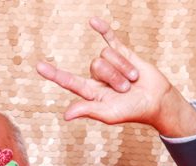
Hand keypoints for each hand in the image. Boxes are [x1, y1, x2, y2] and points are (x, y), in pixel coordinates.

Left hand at [36, 17, 195, 137]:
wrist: (157, 100)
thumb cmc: (133, 111)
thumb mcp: (109, 114)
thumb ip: (88, 110)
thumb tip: (66, 115)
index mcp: (90, 93)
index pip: (69, 81)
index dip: (54, 74)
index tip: (38, 66)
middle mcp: (97, 77)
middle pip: (95, 65)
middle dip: (114, 77)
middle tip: (126, 90)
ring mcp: (109, 64)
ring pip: (106, 55)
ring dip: (123, 68)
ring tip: (133, 81)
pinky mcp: (122, 52)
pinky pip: (109, 38)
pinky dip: (103, 29)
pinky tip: (92, 21)